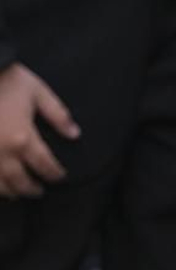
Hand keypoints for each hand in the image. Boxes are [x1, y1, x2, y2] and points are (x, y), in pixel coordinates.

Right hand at [0, 61, 78, 197]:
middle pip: (21, 181)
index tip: (60, 176)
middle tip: (39, 190)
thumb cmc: (5, 78)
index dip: (55, 174)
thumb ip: (57, 114)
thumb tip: (75, 134)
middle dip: (32, 188)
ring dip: (10, 191)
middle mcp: (2, 152)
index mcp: (22, 138)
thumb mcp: (35, 90)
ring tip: (17, 192)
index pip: (45, 165)